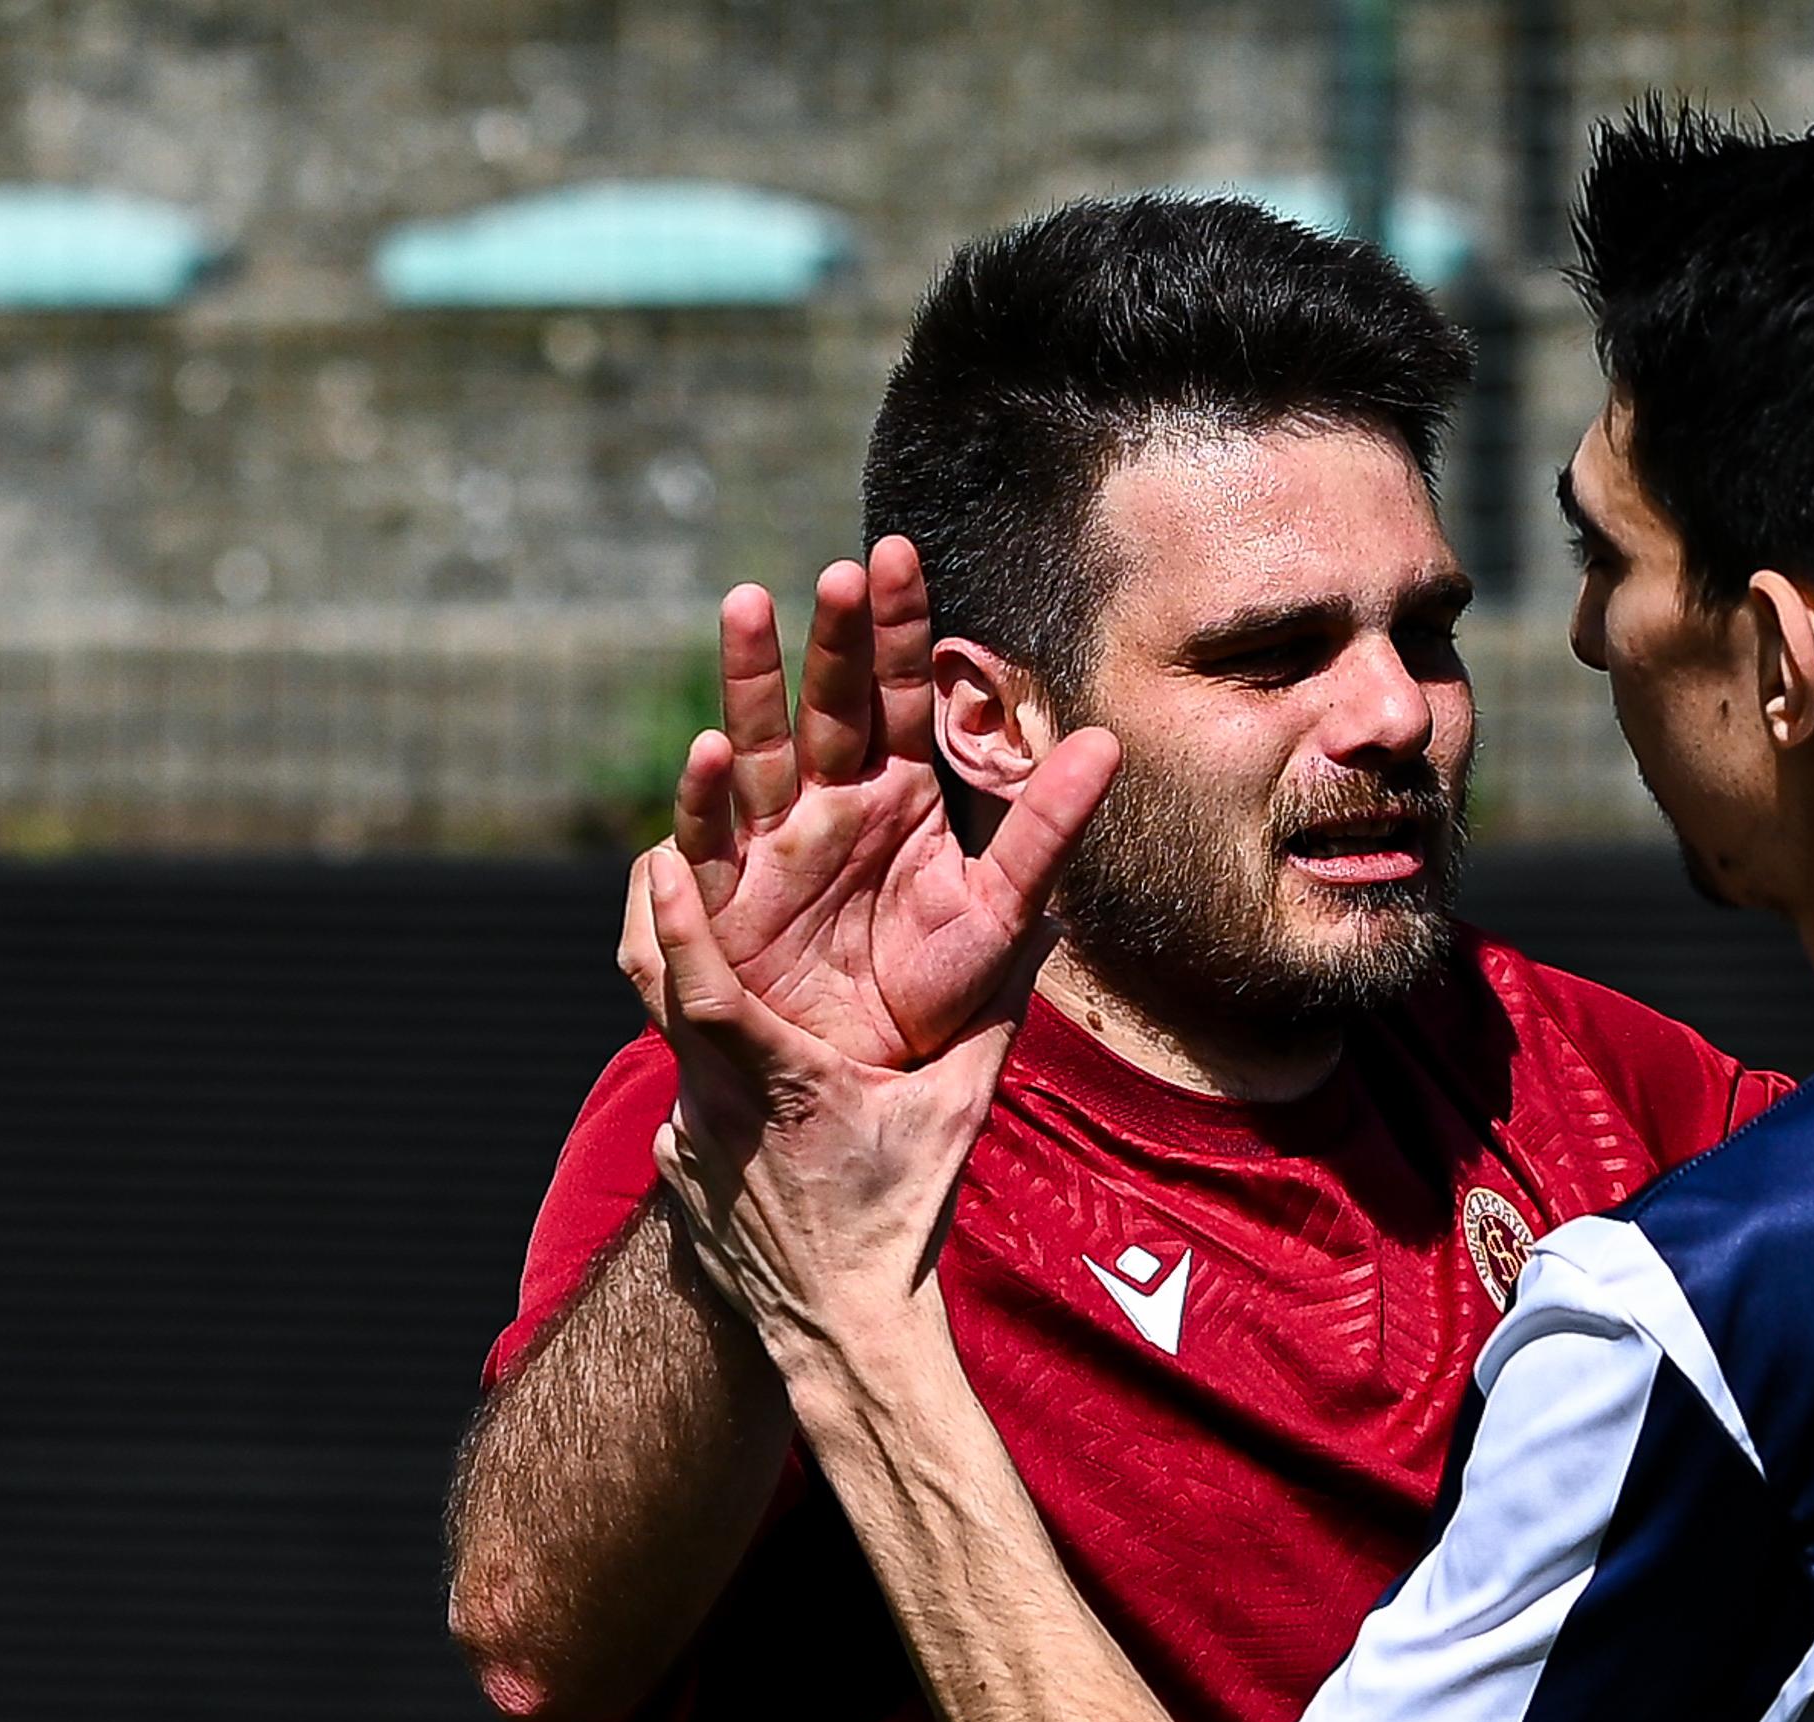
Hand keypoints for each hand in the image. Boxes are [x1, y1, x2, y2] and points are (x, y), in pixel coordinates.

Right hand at [616, 537, 1118, 1068]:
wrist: (875, 1076)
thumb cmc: (936, 993)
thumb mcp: (1003, 912)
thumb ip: (1047, 826)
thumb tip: (1107, 741)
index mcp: (896, 793)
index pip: (895, 692)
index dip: (895, 627)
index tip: (899, 553)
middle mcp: (827, 802)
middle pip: (827, 702)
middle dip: (831, 637)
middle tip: (843, 571)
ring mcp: (770, 843)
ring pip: (755, 744)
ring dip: (749, 680)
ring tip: (746, 604)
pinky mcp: (726, 900)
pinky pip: (711, 839)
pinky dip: (706, 797)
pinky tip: (710, 751)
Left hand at [633, 845, 1011, 1370]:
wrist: (846, 1333)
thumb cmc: (905, 1221)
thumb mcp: (959, 1116)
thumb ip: (994, 1019)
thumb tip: (1043, 938)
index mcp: (779, 1086)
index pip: (703, 990)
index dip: (677, 920)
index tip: (665, 857)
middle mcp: (713, 1107)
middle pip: (651, 991)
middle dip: (652, 914)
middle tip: (664, 855)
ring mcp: (685, 1141)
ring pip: (671, 1043)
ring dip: (690, 993)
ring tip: (717, 950)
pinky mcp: (676, 1171)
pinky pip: (685, 1099)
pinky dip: (710, 1073)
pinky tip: (753, 1078)